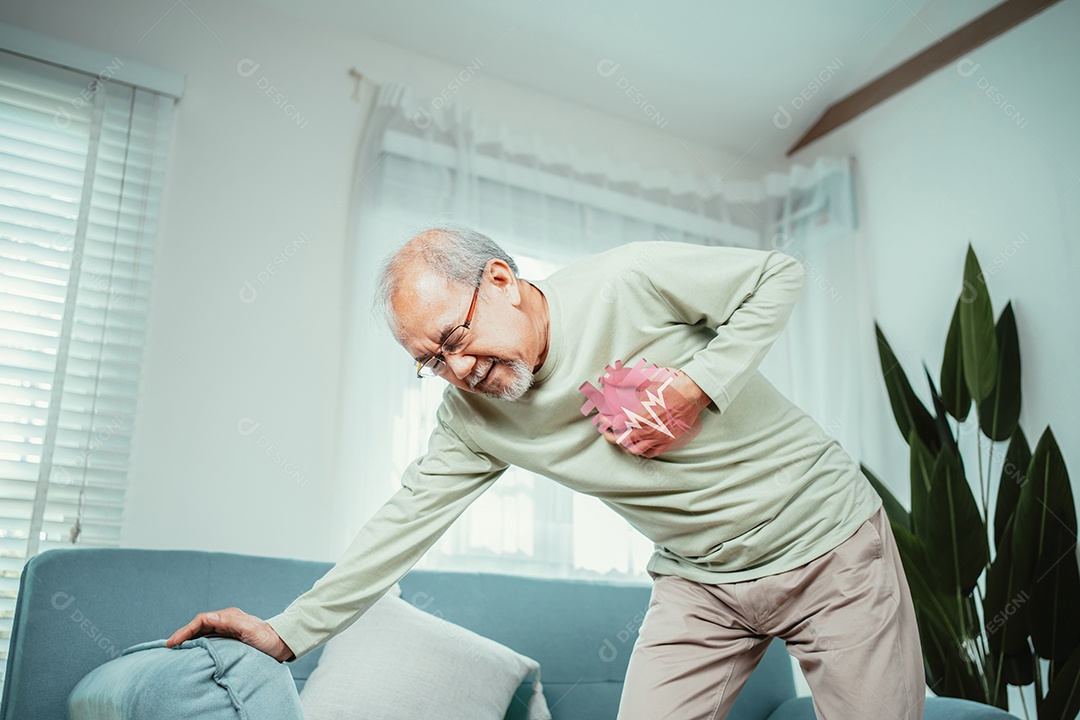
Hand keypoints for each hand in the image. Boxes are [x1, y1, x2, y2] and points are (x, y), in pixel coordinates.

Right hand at [166, 607, 294, 662]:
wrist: (281, 644)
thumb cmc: (267, 638)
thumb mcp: (249, 630)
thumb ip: (231, 622)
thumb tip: (209, 618)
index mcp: (228, 617)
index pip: (201, 620)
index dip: (186, 630)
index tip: (174, 642)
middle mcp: (226, 621)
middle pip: (199, 625)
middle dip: (183, 634)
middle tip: (169, 646)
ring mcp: (227, 629)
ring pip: (202, 632)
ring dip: (189, 638)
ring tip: (176, 649)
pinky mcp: (230, 638)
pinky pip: (209, 639)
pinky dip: (198, 643)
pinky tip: (192, 651)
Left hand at [600, 367, 709, 457]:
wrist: (694, 392)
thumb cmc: (672, 384)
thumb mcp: (647, 379)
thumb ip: (625, 379)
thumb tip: (609, 377)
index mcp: (642, 413)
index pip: (617, 424)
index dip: (606, 422)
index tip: (602, 418)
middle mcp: (649, 427)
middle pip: (623, 439)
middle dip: (611, 436)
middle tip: (606, 431)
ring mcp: (659, 436)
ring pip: (635, 449)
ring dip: (625, 444)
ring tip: (620, 438)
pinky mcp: (668, 441)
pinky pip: (650, 452)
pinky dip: (641, 450)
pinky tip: (638, 444)